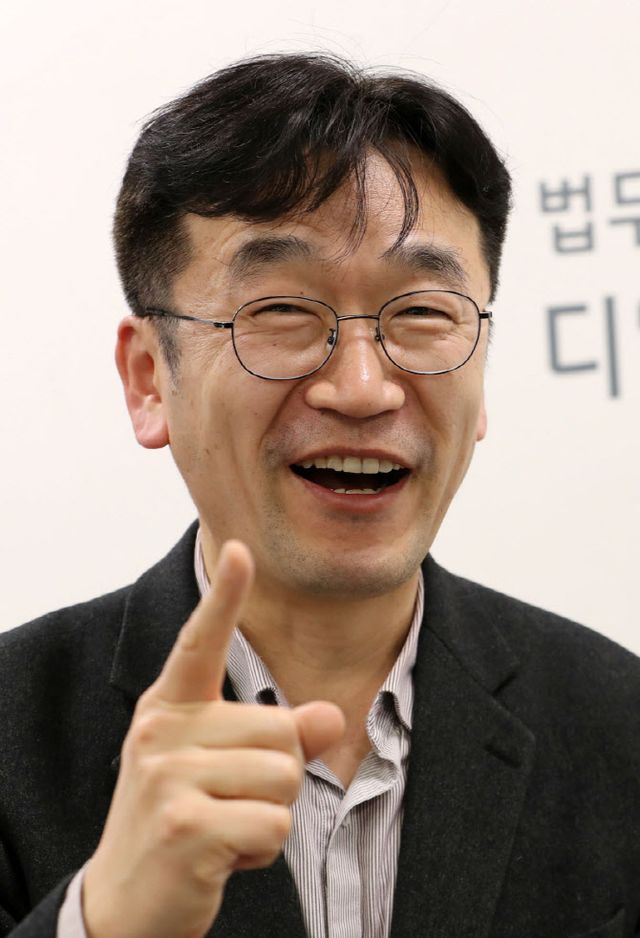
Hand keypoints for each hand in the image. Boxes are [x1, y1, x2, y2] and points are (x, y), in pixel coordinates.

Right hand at [82, 540, 344, 937]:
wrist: (126, 901)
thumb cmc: (184, 820)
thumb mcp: (227, 769)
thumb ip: (279, 736)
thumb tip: (332, 716)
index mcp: (171, 706)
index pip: (200, 641)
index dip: (224, 596)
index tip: (239, 550)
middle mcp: (162, 730)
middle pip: (282, 728)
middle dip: (279, 776)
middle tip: (231, 804)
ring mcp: (168, 776)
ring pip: (285, 777)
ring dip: (271, 815)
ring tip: (224, 829)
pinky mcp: (184, 825)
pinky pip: (275, 825)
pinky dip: (263, 851)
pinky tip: (223, 857)